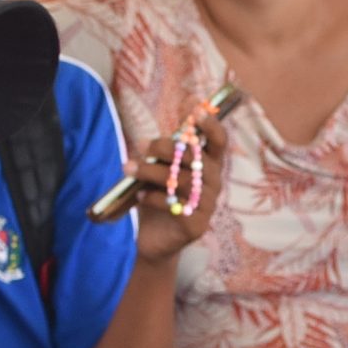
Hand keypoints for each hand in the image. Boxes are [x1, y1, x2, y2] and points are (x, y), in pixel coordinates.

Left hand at [122, 111, 229, 261]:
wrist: (155, 239)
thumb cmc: (159, 198)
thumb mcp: (161, 171)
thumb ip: (164, 153)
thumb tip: (151, 135)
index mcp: (209, 165)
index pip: (219, 141)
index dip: (210, 123)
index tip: (195, 108)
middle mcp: (213, 183)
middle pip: (196, 157)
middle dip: (166, 147)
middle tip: (141, 144)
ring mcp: (207, 205)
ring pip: (181, 180)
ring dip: (151, 170)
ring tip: (128, 168)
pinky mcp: (195, 225)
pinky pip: (174, 205)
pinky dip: (153, 197)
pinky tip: (140, 194)